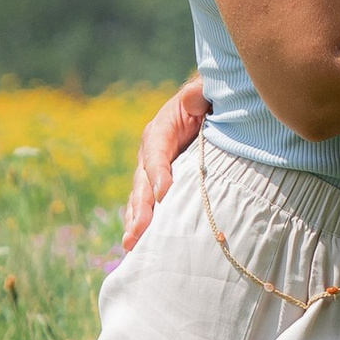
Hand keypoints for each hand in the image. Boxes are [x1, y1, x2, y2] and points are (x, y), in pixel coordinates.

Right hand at [121, 76, 206, 252]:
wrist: (207, 111)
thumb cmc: (208, 102)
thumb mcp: (204, 94)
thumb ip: (198, 94)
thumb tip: (194, 98)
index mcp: (160, 130)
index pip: (156, 152)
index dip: (158, 172)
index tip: (164, 193)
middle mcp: (150, 153)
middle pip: (143, 182)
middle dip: (141, 208)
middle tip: (138, 231)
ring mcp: (152, 173)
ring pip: (140, 199)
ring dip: (135, 221)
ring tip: (131, 244)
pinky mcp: (158, 187)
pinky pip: (148, 206)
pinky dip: (142, 225)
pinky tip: (138, 245)